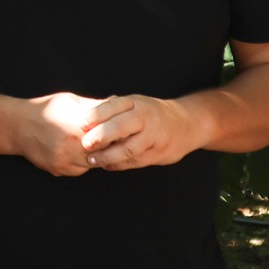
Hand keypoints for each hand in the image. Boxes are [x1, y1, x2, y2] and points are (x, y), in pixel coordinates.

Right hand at [10, 91, 123, 175]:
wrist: (18, 125)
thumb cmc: (45, 110)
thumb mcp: (70, 101)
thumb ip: (94, 105)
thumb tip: (117, 100)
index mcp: (79, 124)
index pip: (110, 134)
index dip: (116, 133)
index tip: (118, 130)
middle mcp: (73, 144)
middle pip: (104, 151)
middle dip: (106, 146)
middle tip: (107, 140)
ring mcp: (66, 159)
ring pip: (93, 163)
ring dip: (94, 156)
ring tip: (85, 144)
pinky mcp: (59, 169)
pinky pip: (79, 170)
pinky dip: (80, 163)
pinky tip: (72, 152)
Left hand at [81, 94, 201, 168]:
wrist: (187, 124)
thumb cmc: (152, 113)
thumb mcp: (136, 104)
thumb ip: (115, 109)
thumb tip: (84, 115)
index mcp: (138, 103)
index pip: (114, 106)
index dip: (96, 115)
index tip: (81, 124)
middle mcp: (147, 119)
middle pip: (121, 127)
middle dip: (101, 136)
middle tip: (85, 144)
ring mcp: (154, 137)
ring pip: (128, 149)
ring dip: (107, 156)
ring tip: (92, 159)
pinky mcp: (159, 154)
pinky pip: (135, 161)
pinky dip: (118, 164)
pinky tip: (106, 164)